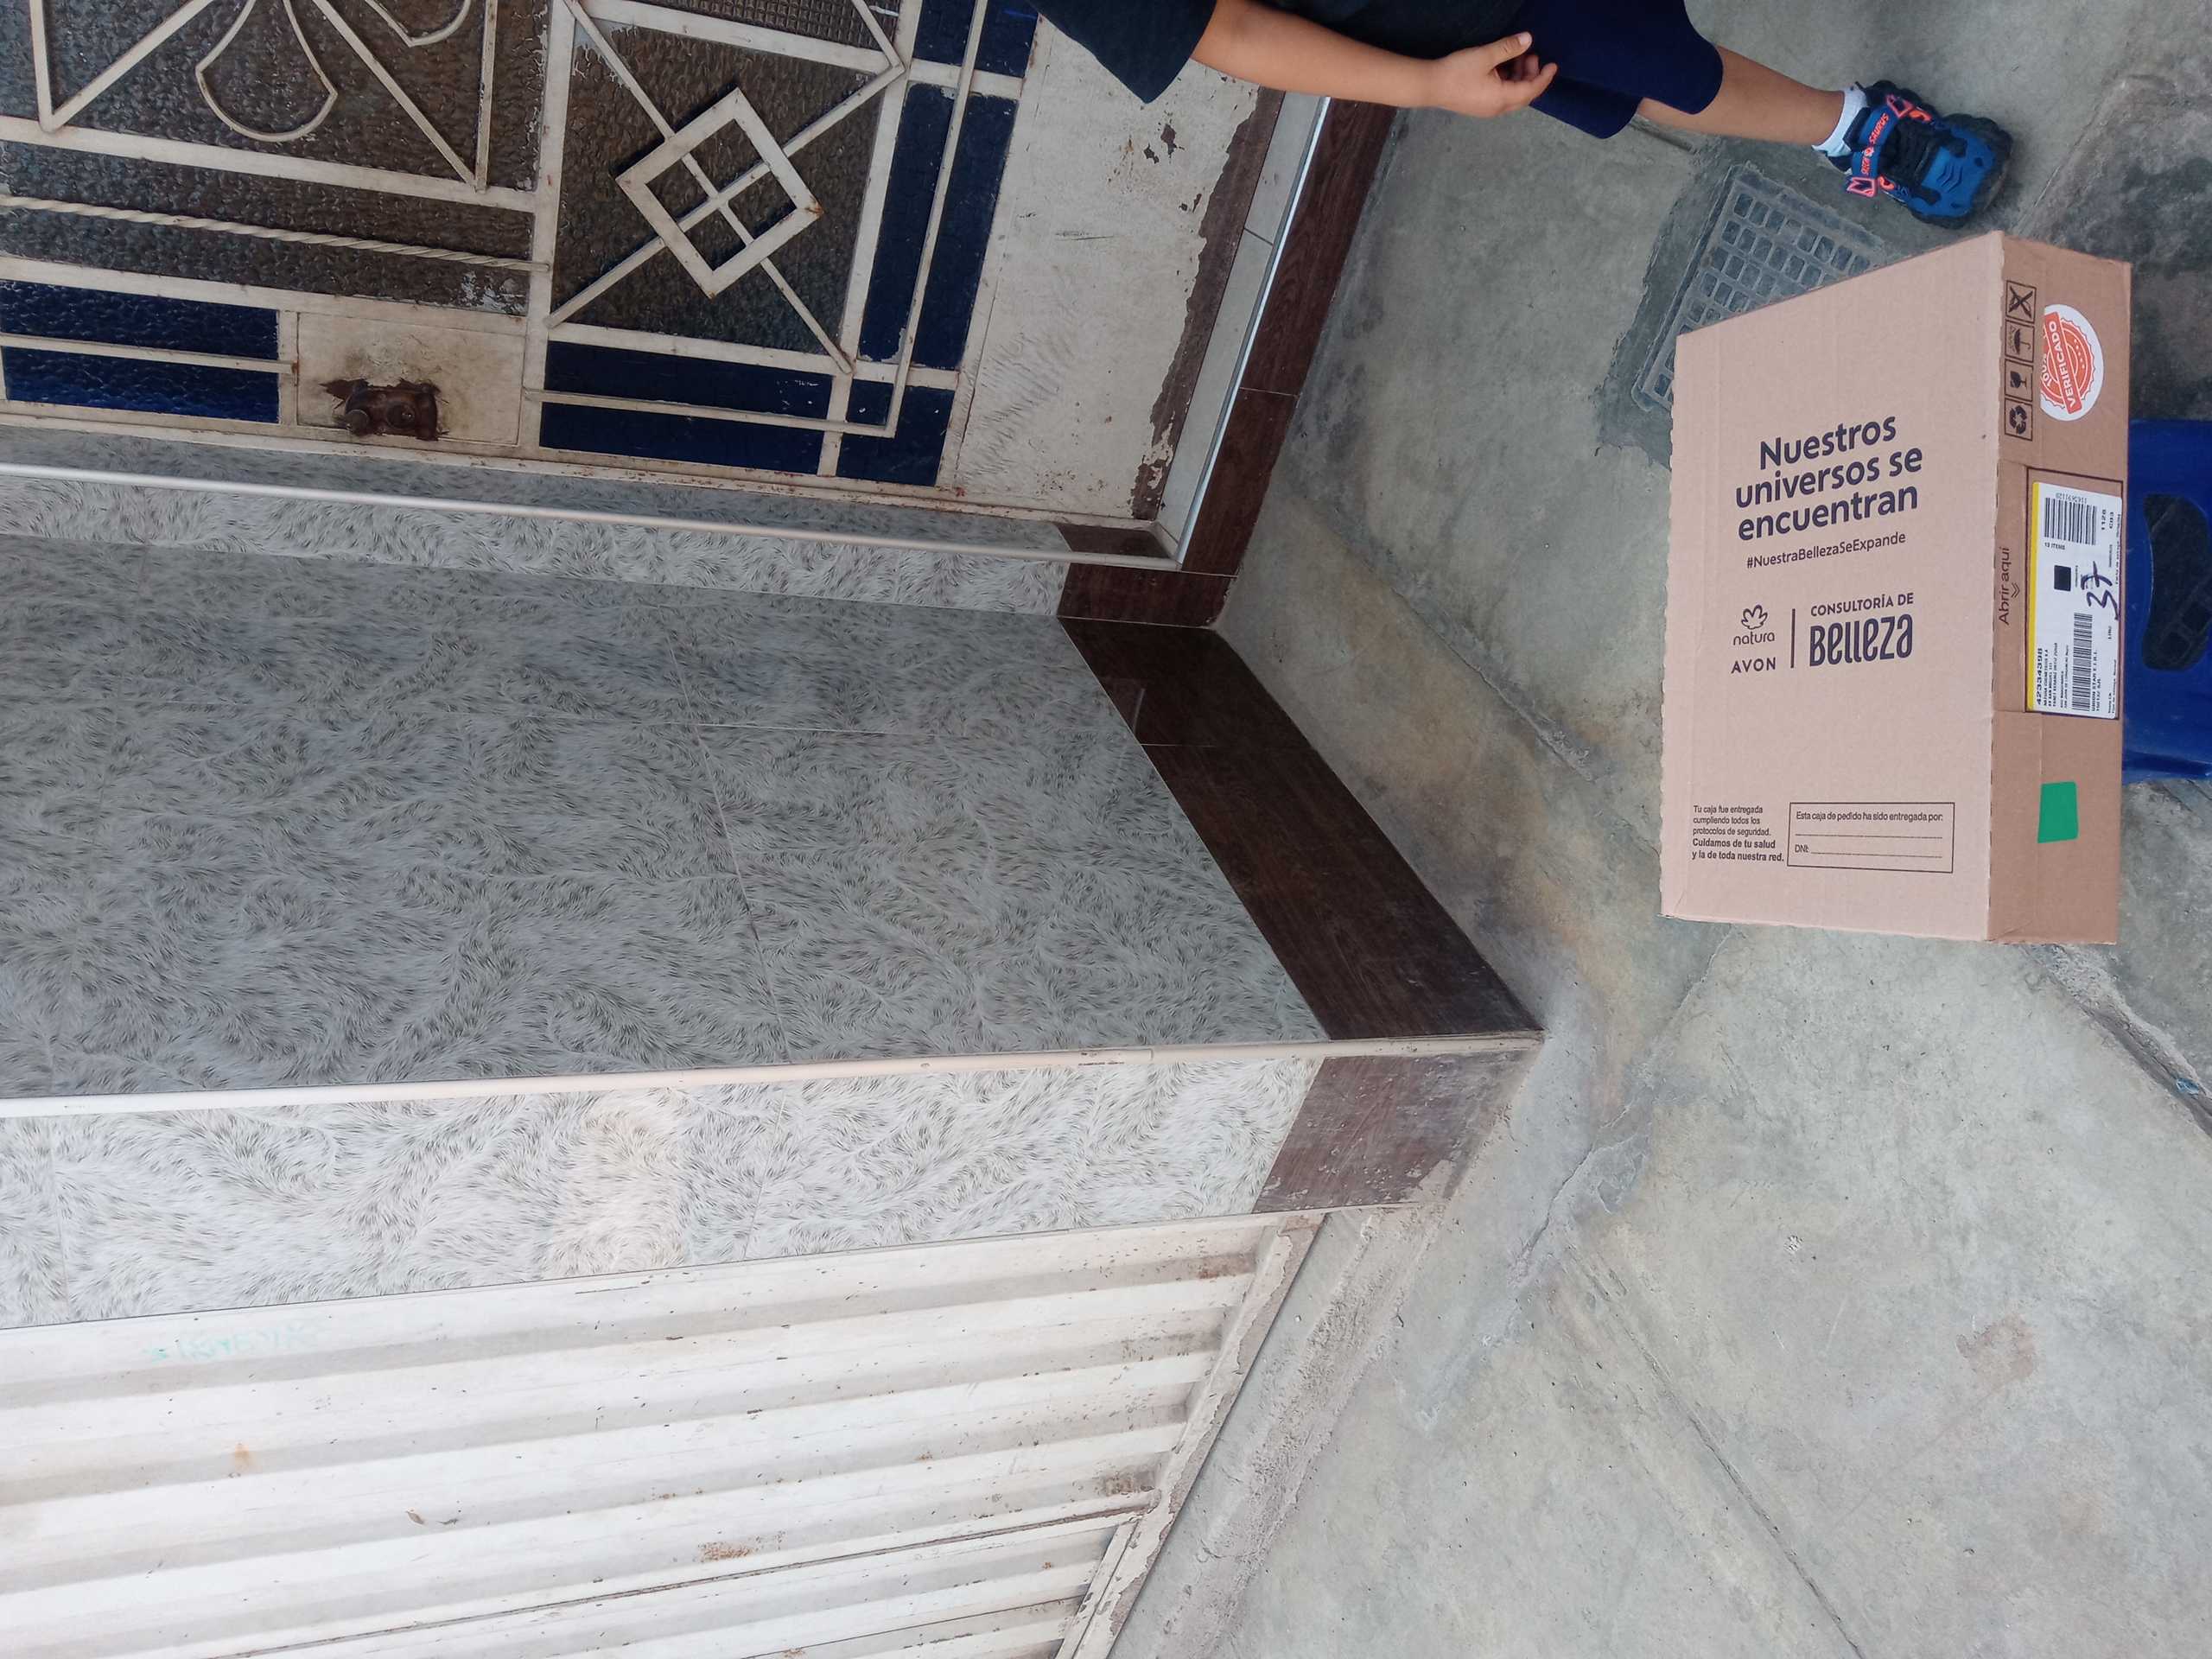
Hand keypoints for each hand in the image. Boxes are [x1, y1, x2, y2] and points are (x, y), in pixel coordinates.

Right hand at [1422, 32, 1558, 118]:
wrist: (1430, 86)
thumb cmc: (1457, 72)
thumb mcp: (1485, 56)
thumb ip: (1508, 48)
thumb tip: (1528, 39)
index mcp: (1502, 98)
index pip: (1531, 90)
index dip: (1544, 77)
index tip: (1553, 65)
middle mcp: (1497, 108)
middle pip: (1524, 95)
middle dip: (1532, 76)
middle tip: (1531, 56)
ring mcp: (1488, 109)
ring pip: (1513, 95)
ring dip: (1519, 78)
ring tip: (1517, 58)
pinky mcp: (1479, 105)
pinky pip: (1502, 96)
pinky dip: (1508, 82)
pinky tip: (1503, 68)